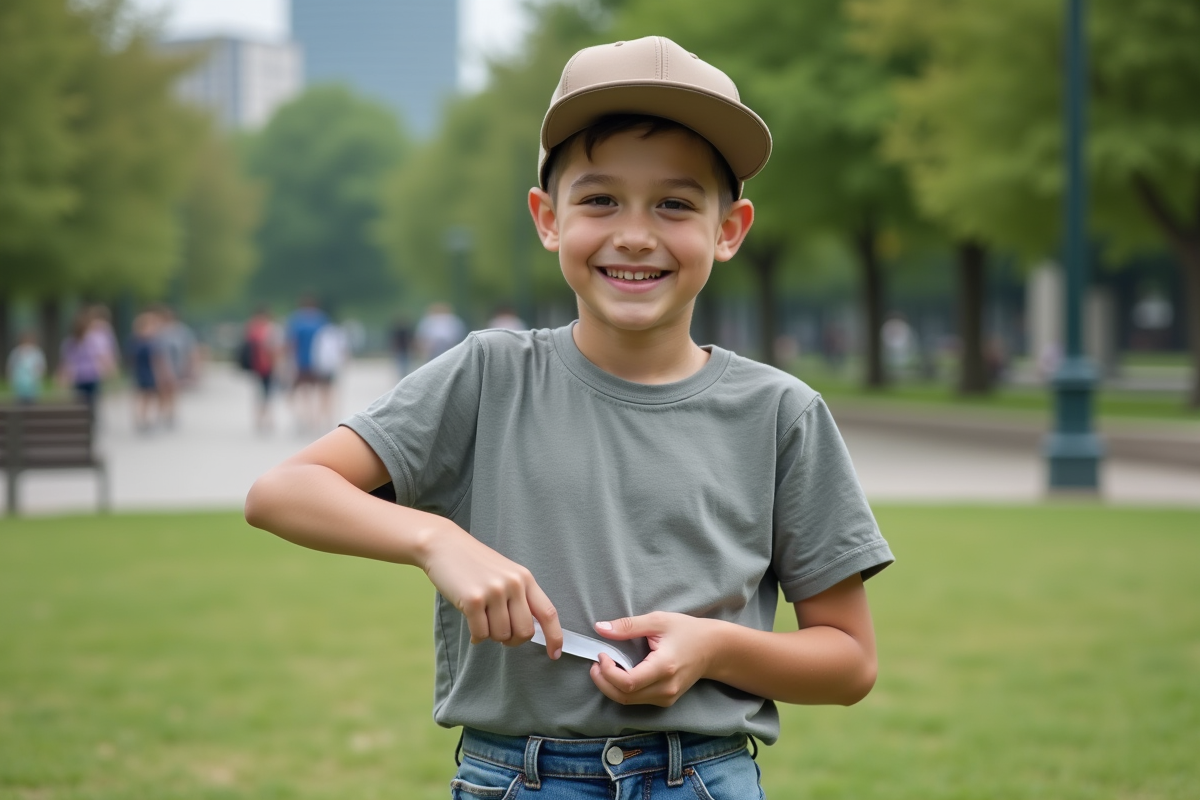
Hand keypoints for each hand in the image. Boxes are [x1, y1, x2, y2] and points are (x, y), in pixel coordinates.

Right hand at [420, 524, 562, 658]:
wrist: (444, 545)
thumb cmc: (474, 564)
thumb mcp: (505, 574)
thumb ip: (519, 598)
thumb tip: (526, 632)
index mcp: (525, 578)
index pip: (548, 612)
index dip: (555, 636)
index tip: (555, 654)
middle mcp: (514, 584)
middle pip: (525, 632)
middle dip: (513, 640)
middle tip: (501, 634)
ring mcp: (494, 591)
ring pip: (501, 635)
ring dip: (491, 635)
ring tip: (481, 619)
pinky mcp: (473, 600)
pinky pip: (481, 634)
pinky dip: (476, 636)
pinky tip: (470, 622)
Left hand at [589, 612, 715, 706]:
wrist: (713, 649)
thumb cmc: (687, 631)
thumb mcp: (657, 621)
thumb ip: (628, 626)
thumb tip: (600, 628)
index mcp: (664, 667)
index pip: (628, 682)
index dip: (607, 672)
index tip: (601, 655)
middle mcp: (665, 688)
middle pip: (624, 696)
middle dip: (603, 682)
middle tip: (596, 663)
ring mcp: (666, 698)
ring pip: (628, 701)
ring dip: (610, 687)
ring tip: (605, 667)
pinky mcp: (665, 700)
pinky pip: (637, 700)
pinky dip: (622, 689)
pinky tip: (619, 673)